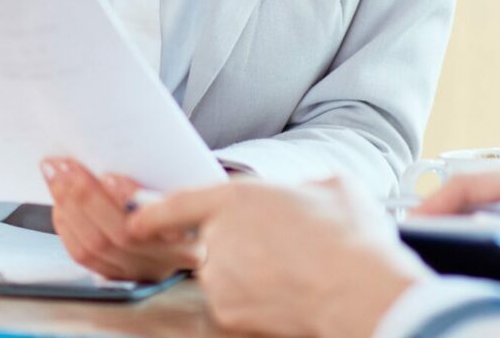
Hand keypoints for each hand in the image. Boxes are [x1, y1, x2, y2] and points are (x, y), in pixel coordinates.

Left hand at [41, 158, 203, 282]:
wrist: (188, 231)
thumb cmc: (180, 199)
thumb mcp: (179, 183)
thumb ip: (155, 175)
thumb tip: (106, 149)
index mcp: (193, 230)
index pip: (164, 218)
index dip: (131, 199)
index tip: (108, 176)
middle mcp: (170, 257)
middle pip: (122, 234)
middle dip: (86, 196)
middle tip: (63, 166)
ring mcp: (143, 270)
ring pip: (97, 246)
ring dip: (69, 207)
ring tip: (55, 176)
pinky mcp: (119, 276)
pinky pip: (84, 256)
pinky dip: (66, 227)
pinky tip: (59, 204)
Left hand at [128, 178, 429, 337]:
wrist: (364, 292)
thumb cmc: (352, 237)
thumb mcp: (333, 185)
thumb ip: (302, 186)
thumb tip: (304, 194)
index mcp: (236, 198)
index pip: (176, 203)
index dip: (151, 211)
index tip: (135, 219)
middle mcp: (218, 237)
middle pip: (209, 244)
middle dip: (239, 250)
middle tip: (281, 255)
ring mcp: (220, 278)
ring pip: (223, 277)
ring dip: (248, 277)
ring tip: (294, 275)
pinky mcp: (228, 313)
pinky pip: (234, 305)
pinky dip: (255, 304)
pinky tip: (289, 296)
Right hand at [413, 159, 499, 259]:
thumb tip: (476, 230)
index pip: (467, 183)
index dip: (434, 206)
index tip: (410, 228)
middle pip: (473, 189)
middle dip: (442, 213)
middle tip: (417, 242)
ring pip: (487, 200)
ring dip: (462, 220)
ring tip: (440, 247)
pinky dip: (484, 226)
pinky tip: (481, 248)